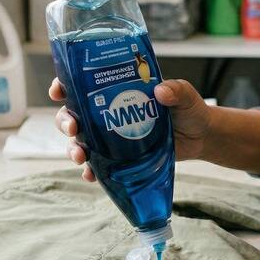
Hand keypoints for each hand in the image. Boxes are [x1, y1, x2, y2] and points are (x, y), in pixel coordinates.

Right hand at [49, 77, 214, 181]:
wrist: (201, 137)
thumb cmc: (189, 110)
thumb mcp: (184, 95)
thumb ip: (176, 90)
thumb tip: (161, 90)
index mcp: (116, 89)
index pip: (82, 84)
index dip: (64, 85)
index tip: (58, 91)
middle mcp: (107, 111)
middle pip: (73, 114)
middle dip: (65, 122)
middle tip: (72, 128)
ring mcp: (111, 136)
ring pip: (80, 141)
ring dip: (73, 149)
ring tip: (80, 157)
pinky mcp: (119, 157)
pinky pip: (97, 165)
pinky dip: (91, 171)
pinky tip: (91, 176)